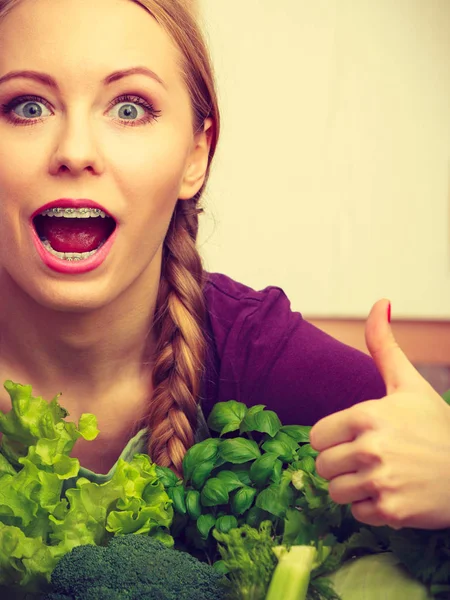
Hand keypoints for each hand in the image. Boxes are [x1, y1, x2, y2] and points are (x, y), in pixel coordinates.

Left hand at [310, 299, 449, 529]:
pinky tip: (392, 493)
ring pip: (335, 492)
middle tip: (366, 459)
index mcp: (367, 415)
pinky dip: (371, 507)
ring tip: (378, 475)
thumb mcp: (408, 383)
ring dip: (352, 487)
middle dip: (340, 463)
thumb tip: (380, 302)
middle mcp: (370, 449)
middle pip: (323, 465)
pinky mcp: (392, 512)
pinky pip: (357, 512)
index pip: (316, 437)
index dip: (331, 439)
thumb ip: (384, 346)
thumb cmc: (436, 425)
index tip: (351, 438)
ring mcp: (381, 482)